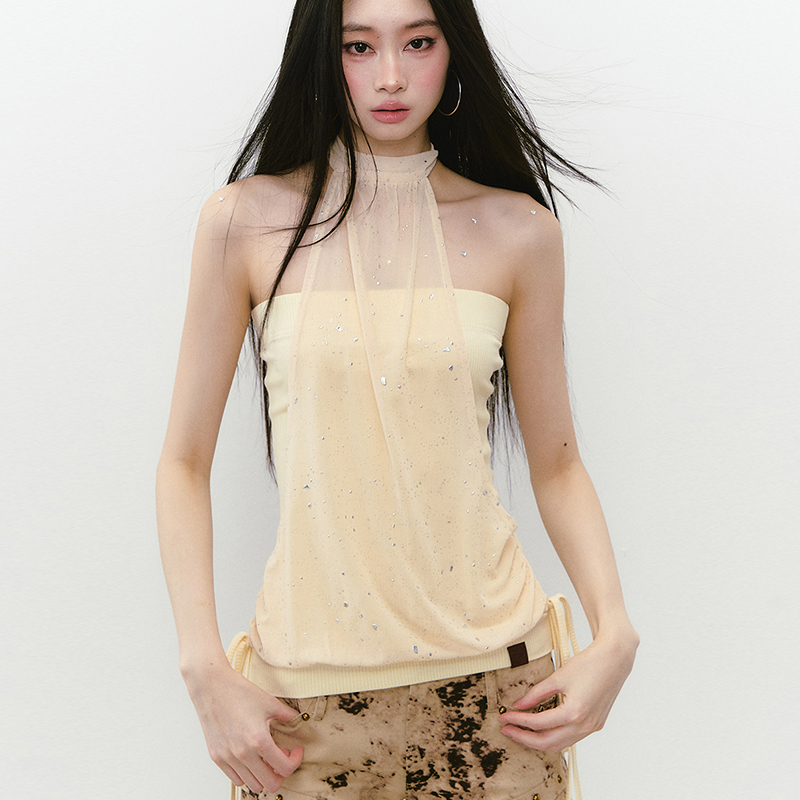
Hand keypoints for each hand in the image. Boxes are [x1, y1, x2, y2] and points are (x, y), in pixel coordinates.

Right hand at [185, 663, 303, 793]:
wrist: (211, 686)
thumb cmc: (239, 692)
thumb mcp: (269, 702)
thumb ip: (288, 715)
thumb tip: (299, 720)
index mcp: (259, 740)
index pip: (285, 768)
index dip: (295, 761)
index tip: (295, 751)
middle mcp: (243, 754)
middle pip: (270, 784)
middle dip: (281, 773)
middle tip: (282, 756)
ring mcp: (228, 758)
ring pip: (252, 785)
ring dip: (263, 774)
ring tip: (265, 755)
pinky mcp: (216, 757)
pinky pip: (236, 779)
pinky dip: (247, 773)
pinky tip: (251, 756)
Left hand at [498, 627, 637, 751]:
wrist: (615, 660)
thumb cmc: (588, 664)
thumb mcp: (558, 677)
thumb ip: (536, 693)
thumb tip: (518, 704)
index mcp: (574, 713)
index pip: (538, 724)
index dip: (518, 721)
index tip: (504, 717)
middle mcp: (584, 726)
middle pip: (548, 742)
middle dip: (524, 738)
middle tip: (507, 729)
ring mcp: (591, 728)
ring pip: (560, 744)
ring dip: (539, 740)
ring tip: (521, 731)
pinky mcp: (595, 724)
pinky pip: (571, 738)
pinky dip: (554, 736)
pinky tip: (542, 728)